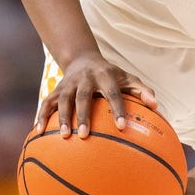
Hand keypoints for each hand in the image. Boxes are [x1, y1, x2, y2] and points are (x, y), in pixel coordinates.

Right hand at [34, 53, 157, 137]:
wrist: (83, 58)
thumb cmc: (111, 75)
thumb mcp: (127, 78)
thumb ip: (141, 90)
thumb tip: (156, 106)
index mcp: (105, 76)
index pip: (113, 92)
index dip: (118, 108)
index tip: (122, 127)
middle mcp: (85, 78)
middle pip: (83, 96)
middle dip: (83, 115)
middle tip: (84, 135)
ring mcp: (68, 84)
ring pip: (62, 100)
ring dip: (61, 117)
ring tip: (64, 136)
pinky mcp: (56, 89)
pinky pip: (46, 103)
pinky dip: (41, 116)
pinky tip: (38, 132)